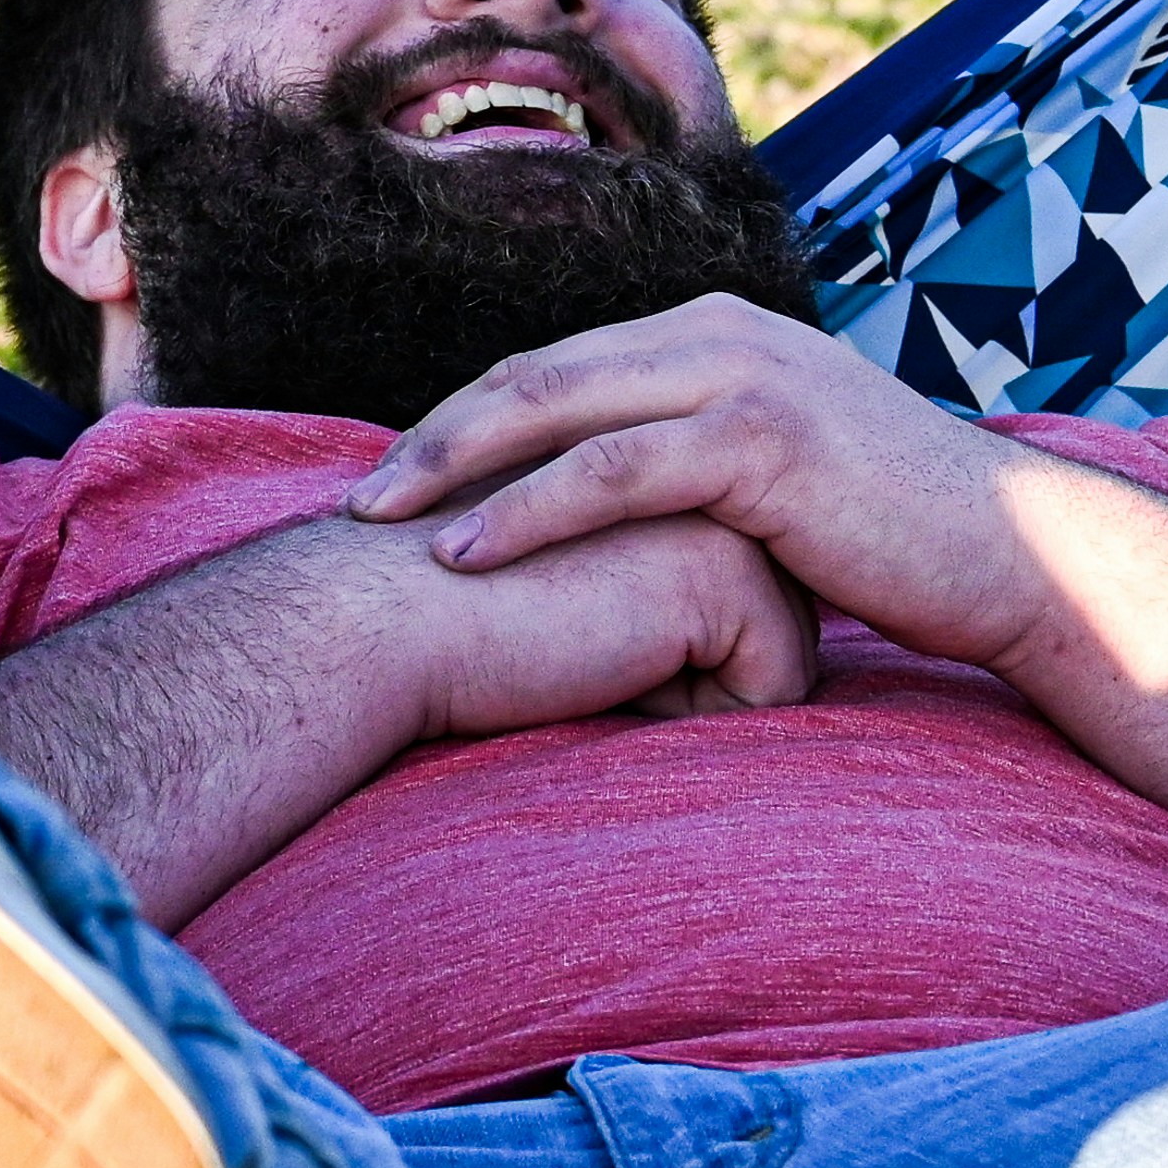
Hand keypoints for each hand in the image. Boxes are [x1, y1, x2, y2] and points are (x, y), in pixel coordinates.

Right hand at [0, 496, 812, 931]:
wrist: (382, 616)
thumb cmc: (458, 614)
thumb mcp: (576, 576)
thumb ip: (647, 571)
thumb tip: (728, 635)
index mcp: (670, 454)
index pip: (743, 593)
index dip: (680, 647)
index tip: (587, 630)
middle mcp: (708, 467)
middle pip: (778, 628)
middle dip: (699, 671)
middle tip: (581, 638)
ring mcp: (725, 510)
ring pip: (786, 663)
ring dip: (692, 692)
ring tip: (587, 649)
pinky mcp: (724, 570)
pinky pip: (772, 694)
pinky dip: (692, 713)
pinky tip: (603, 668)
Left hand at [346, 294, 1167, 686]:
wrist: (1019, 558)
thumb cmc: (902, 543)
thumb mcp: (787, 483)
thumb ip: (705, 472)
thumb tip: (627, 523)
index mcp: (717, 332)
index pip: (560, 368)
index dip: (470, 420)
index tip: (398, 481)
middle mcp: (721, 331)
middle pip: (536, 373)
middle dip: (435, 435)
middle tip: (352, 497)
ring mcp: (741, 373)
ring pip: (555, 408)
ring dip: (453, 466)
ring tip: (377, 522)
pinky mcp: (761, 437)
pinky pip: (610, 471)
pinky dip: (525, 511)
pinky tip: (464, 552)